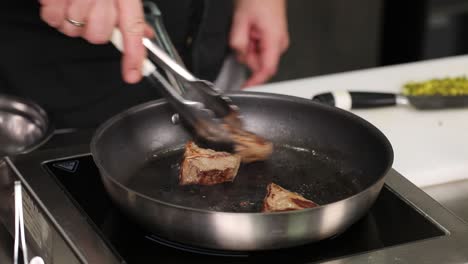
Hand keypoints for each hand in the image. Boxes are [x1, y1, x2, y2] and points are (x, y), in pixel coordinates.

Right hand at [39, 0, 153, 83]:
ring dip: (72, 19)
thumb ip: (132, 15)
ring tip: (74, 0)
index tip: (133, 75)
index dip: (133, 56)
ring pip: (73, 30)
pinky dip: (54, 12)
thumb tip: (145, 37)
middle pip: (97, 36)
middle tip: (91, 11)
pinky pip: (53, 19)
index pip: (132, 30)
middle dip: (93, 29)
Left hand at [229, 0, 289, 87]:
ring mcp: (278, 40)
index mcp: (274, 40)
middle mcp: (279, 43)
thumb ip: (238, 41)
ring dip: (248, 48)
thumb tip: (239, 55)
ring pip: (258, 56)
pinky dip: (251, 43)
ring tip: (246, 28)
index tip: (245, 87)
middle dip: (246, 55)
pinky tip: (250, 29)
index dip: (255, 81)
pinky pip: (260, 48)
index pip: (266, 70)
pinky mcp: (274, 38)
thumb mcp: (240, 19)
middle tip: (242, 36)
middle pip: (259, 63)